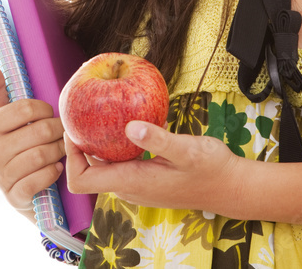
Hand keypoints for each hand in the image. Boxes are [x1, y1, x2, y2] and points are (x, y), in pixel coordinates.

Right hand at [0, 61, 65, 216]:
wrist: (27, 189)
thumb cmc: (22, 145)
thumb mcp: (9, 118)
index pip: (26, 108)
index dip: (45, 110)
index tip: (48, 115)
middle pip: (39, 132)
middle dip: (56, 133)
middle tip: (60, 135)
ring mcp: (1, 176)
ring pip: (41, 156)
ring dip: (58, 153)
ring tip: (59, 152)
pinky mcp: (14, 197)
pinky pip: (39, 179)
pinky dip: (52, 174)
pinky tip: (54, 170)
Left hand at [64, 120, 243, 213]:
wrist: (230, 187)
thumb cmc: (211, 170)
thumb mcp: (187, 149)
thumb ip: (158, 139)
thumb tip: (130, 127)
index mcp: (132, 182)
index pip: (82, 180)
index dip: (71, 157)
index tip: (74, 130)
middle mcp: (129, 187)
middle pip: (88, 172)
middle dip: (79, 146)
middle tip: (82, 115)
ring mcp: (137, 186)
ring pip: (103, 168)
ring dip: (96, 146)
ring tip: (98, 116)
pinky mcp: (145, 180)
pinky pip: (119, 165)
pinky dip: (114, 147)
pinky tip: (124, 126)